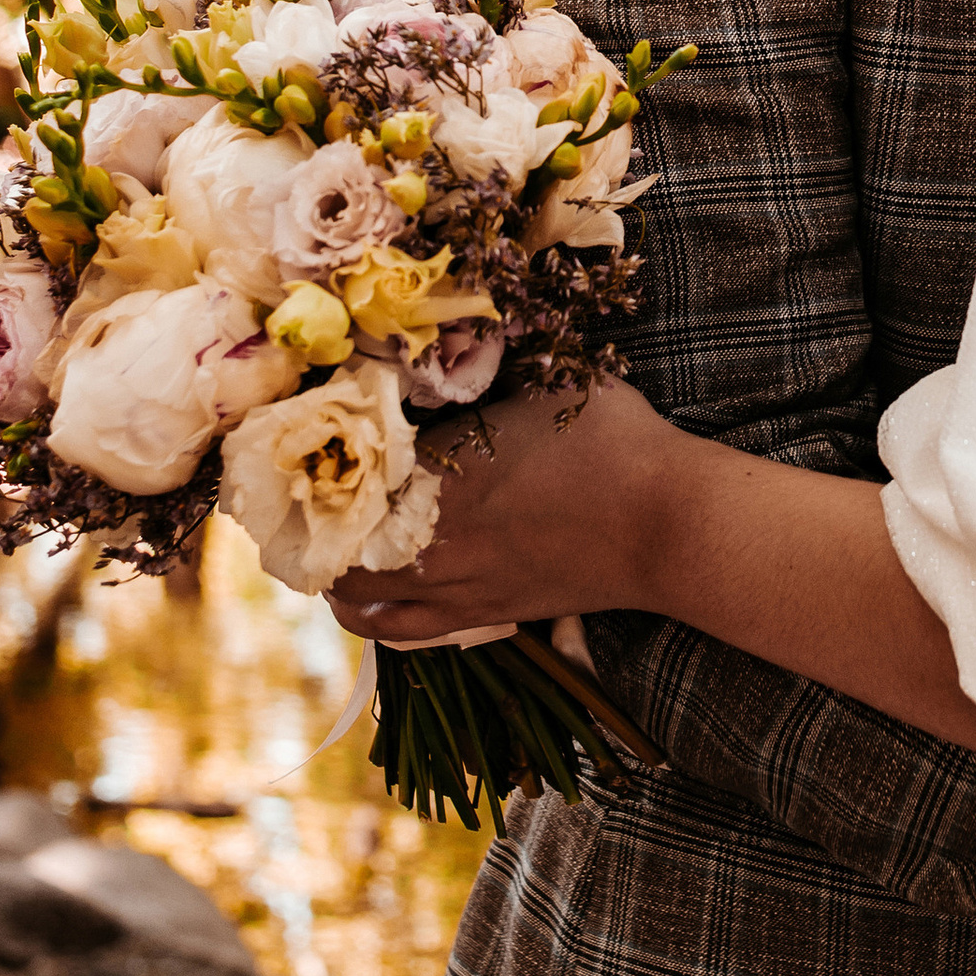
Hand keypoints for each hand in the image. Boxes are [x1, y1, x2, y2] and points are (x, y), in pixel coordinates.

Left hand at [326, 376, 672, 644]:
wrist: (666, 524)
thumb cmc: (614, 441)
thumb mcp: (548, 383)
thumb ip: (493, 369)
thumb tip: (456, 347)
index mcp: (436, 465)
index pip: (347, 457)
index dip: (323, 442)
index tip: (314, 426)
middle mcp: (427, 532)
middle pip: (331, 531)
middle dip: (313, 508)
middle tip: (308, 485)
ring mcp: (450, 582)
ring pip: (351, 589)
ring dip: (329, 564)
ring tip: (326, 541)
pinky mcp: (478, 615)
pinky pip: (396, 627)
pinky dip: (366, 613)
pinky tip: (360, 598)